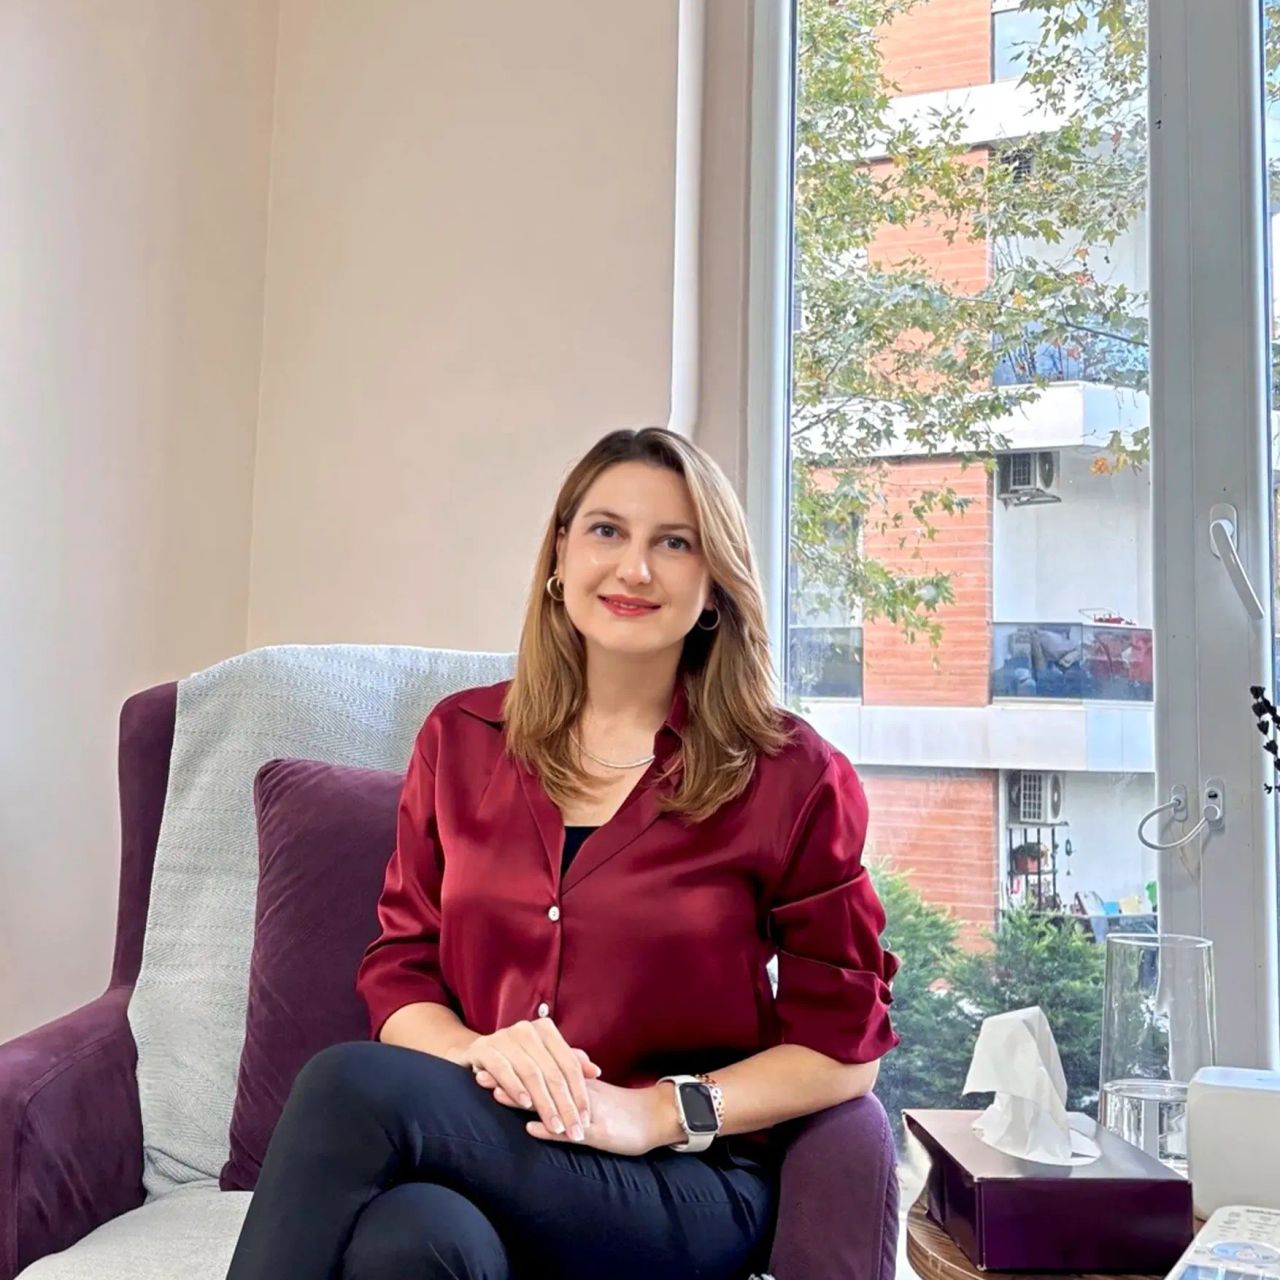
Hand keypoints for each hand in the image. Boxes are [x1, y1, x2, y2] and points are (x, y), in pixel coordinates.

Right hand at [452, 1016, 598, 1139]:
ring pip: (531, 1073)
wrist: (472, 1052)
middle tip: (574, 1130)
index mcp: (545, 1029)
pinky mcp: (483, 1048)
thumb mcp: (542, 1060)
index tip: (586, 1120)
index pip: (569, 1064)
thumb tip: (596, 1071)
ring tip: (555, 1127)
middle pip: (553, 1071)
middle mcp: (526, 1029)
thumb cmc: (514, 1060)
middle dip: (565, 1105)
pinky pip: (503, 1069)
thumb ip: (568, 1063)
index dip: (579, 1092)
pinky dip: (515, 1088)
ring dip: (544, 1103)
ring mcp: (503, 1037)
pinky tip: (525, 1105)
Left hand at [480, 1071, 672, 1156]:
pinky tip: (531, 1128)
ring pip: (553, 1102)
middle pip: (540, 1082)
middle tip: (481, 1075)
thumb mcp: (592, 1094)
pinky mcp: (599, 1131)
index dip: (513, 1068)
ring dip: (525, 1099)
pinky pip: (573, 1130)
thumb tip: (542, 1077)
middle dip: (510, 1079)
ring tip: (497, 1096)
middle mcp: (578, 1093)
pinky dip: (551, 1130)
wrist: (655, 1118)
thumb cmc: (620, 1109)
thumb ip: (568, 1085)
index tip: (486, 1063)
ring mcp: (588, 1111)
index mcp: (574, 1083)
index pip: (540, 1071)